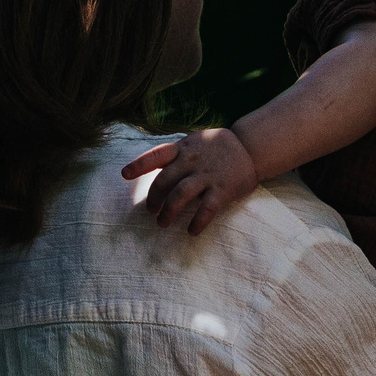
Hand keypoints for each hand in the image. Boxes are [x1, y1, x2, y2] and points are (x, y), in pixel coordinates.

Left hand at [122, 129, 260, 233]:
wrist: (250, 147)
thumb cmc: (216, 148)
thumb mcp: (194, 143)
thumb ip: (175, 154)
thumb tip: (149, 168)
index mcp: (183, 149)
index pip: (156, 155)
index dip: (139, 165)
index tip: (124, 175)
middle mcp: (192, 161)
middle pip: (164, 181)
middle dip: (153, 199)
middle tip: (151, 210)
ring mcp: (207, 175)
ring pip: (180, 195)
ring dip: (168, 212)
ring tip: (163, 223)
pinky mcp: (223, 189)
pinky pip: (207, 209)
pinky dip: (198, 222)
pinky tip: (192, 232)